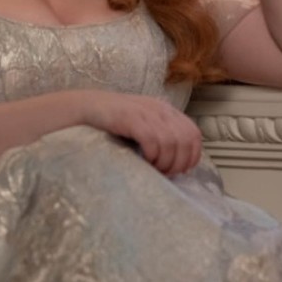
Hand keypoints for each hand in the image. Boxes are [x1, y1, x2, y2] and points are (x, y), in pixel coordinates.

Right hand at [79, 90, 201, 175]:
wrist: (87, 108)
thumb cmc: (114, 122)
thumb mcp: (144, 124)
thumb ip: (162, 135)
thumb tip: (179, 162)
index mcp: (166, 110)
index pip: (194, 134)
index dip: (192, 156)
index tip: (180, 170)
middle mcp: (160, 109)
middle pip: (186, 140)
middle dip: (179, 163)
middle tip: (164, 173)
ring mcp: (146, 112)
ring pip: (172, 143)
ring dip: (165, 162)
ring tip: (153, 169)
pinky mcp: (132, 118)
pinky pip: (153, 141)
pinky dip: (152, 155)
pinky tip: (143, 160)